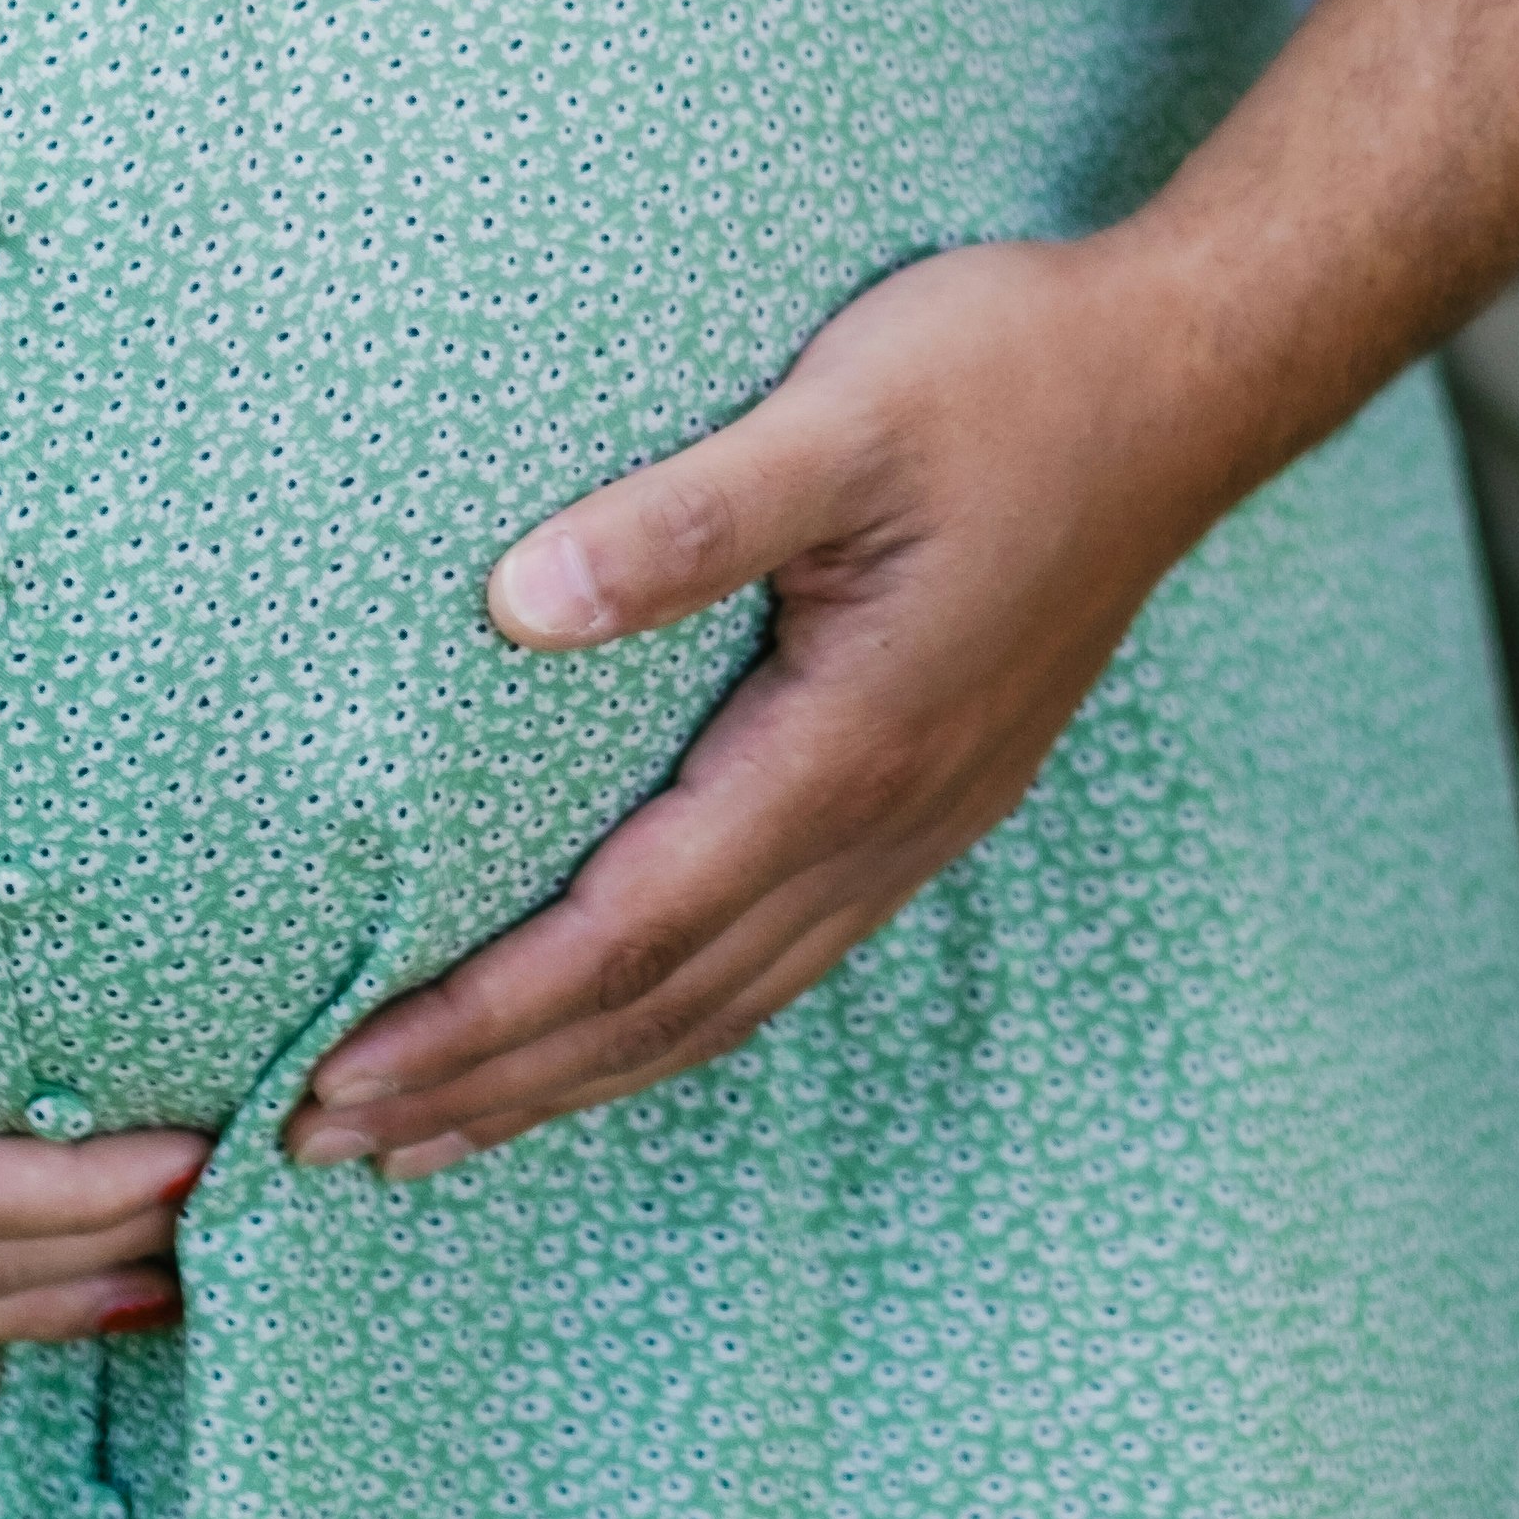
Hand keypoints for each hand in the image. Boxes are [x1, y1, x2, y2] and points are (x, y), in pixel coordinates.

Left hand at [283, 224, 1309, 1179]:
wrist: (1192, 377)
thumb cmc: (1011, 375)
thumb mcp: (840, 413)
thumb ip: (683, 519)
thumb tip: (512, 605)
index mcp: (847, 745)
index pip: (628, 930)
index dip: (483, 1012)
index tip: (342, 1070)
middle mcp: (886, 819)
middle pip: (663, 1004)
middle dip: (495, 1083)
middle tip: (326, 1143)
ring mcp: (921, 820)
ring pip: (725, 1002)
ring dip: (576, 1077)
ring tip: (438, 1133)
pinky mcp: (936, 793)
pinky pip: (780, 957)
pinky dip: (672, 1020)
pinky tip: (617, 1032)